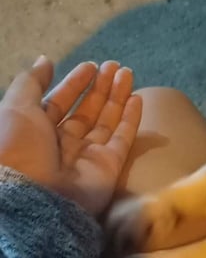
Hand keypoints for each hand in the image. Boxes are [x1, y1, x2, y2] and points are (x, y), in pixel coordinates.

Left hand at [0, 56, 141, 215]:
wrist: (34, 197)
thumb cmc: (18, 148)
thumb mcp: (15, 108)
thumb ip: (31, 83)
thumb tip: (45, 60)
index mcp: (36, 131)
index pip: (59, 103)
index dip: (74, 84)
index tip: (91, 66)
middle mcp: (62, 144)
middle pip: (86, 111)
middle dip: (100, 88)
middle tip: (114, 66)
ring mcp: (87, 156)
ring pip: (106, 121)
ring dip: (117, 97)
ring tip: (127, 72)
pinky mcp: (108, 166)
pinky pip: (122, 139)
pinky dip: (131, 119)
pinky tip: (137, 98)